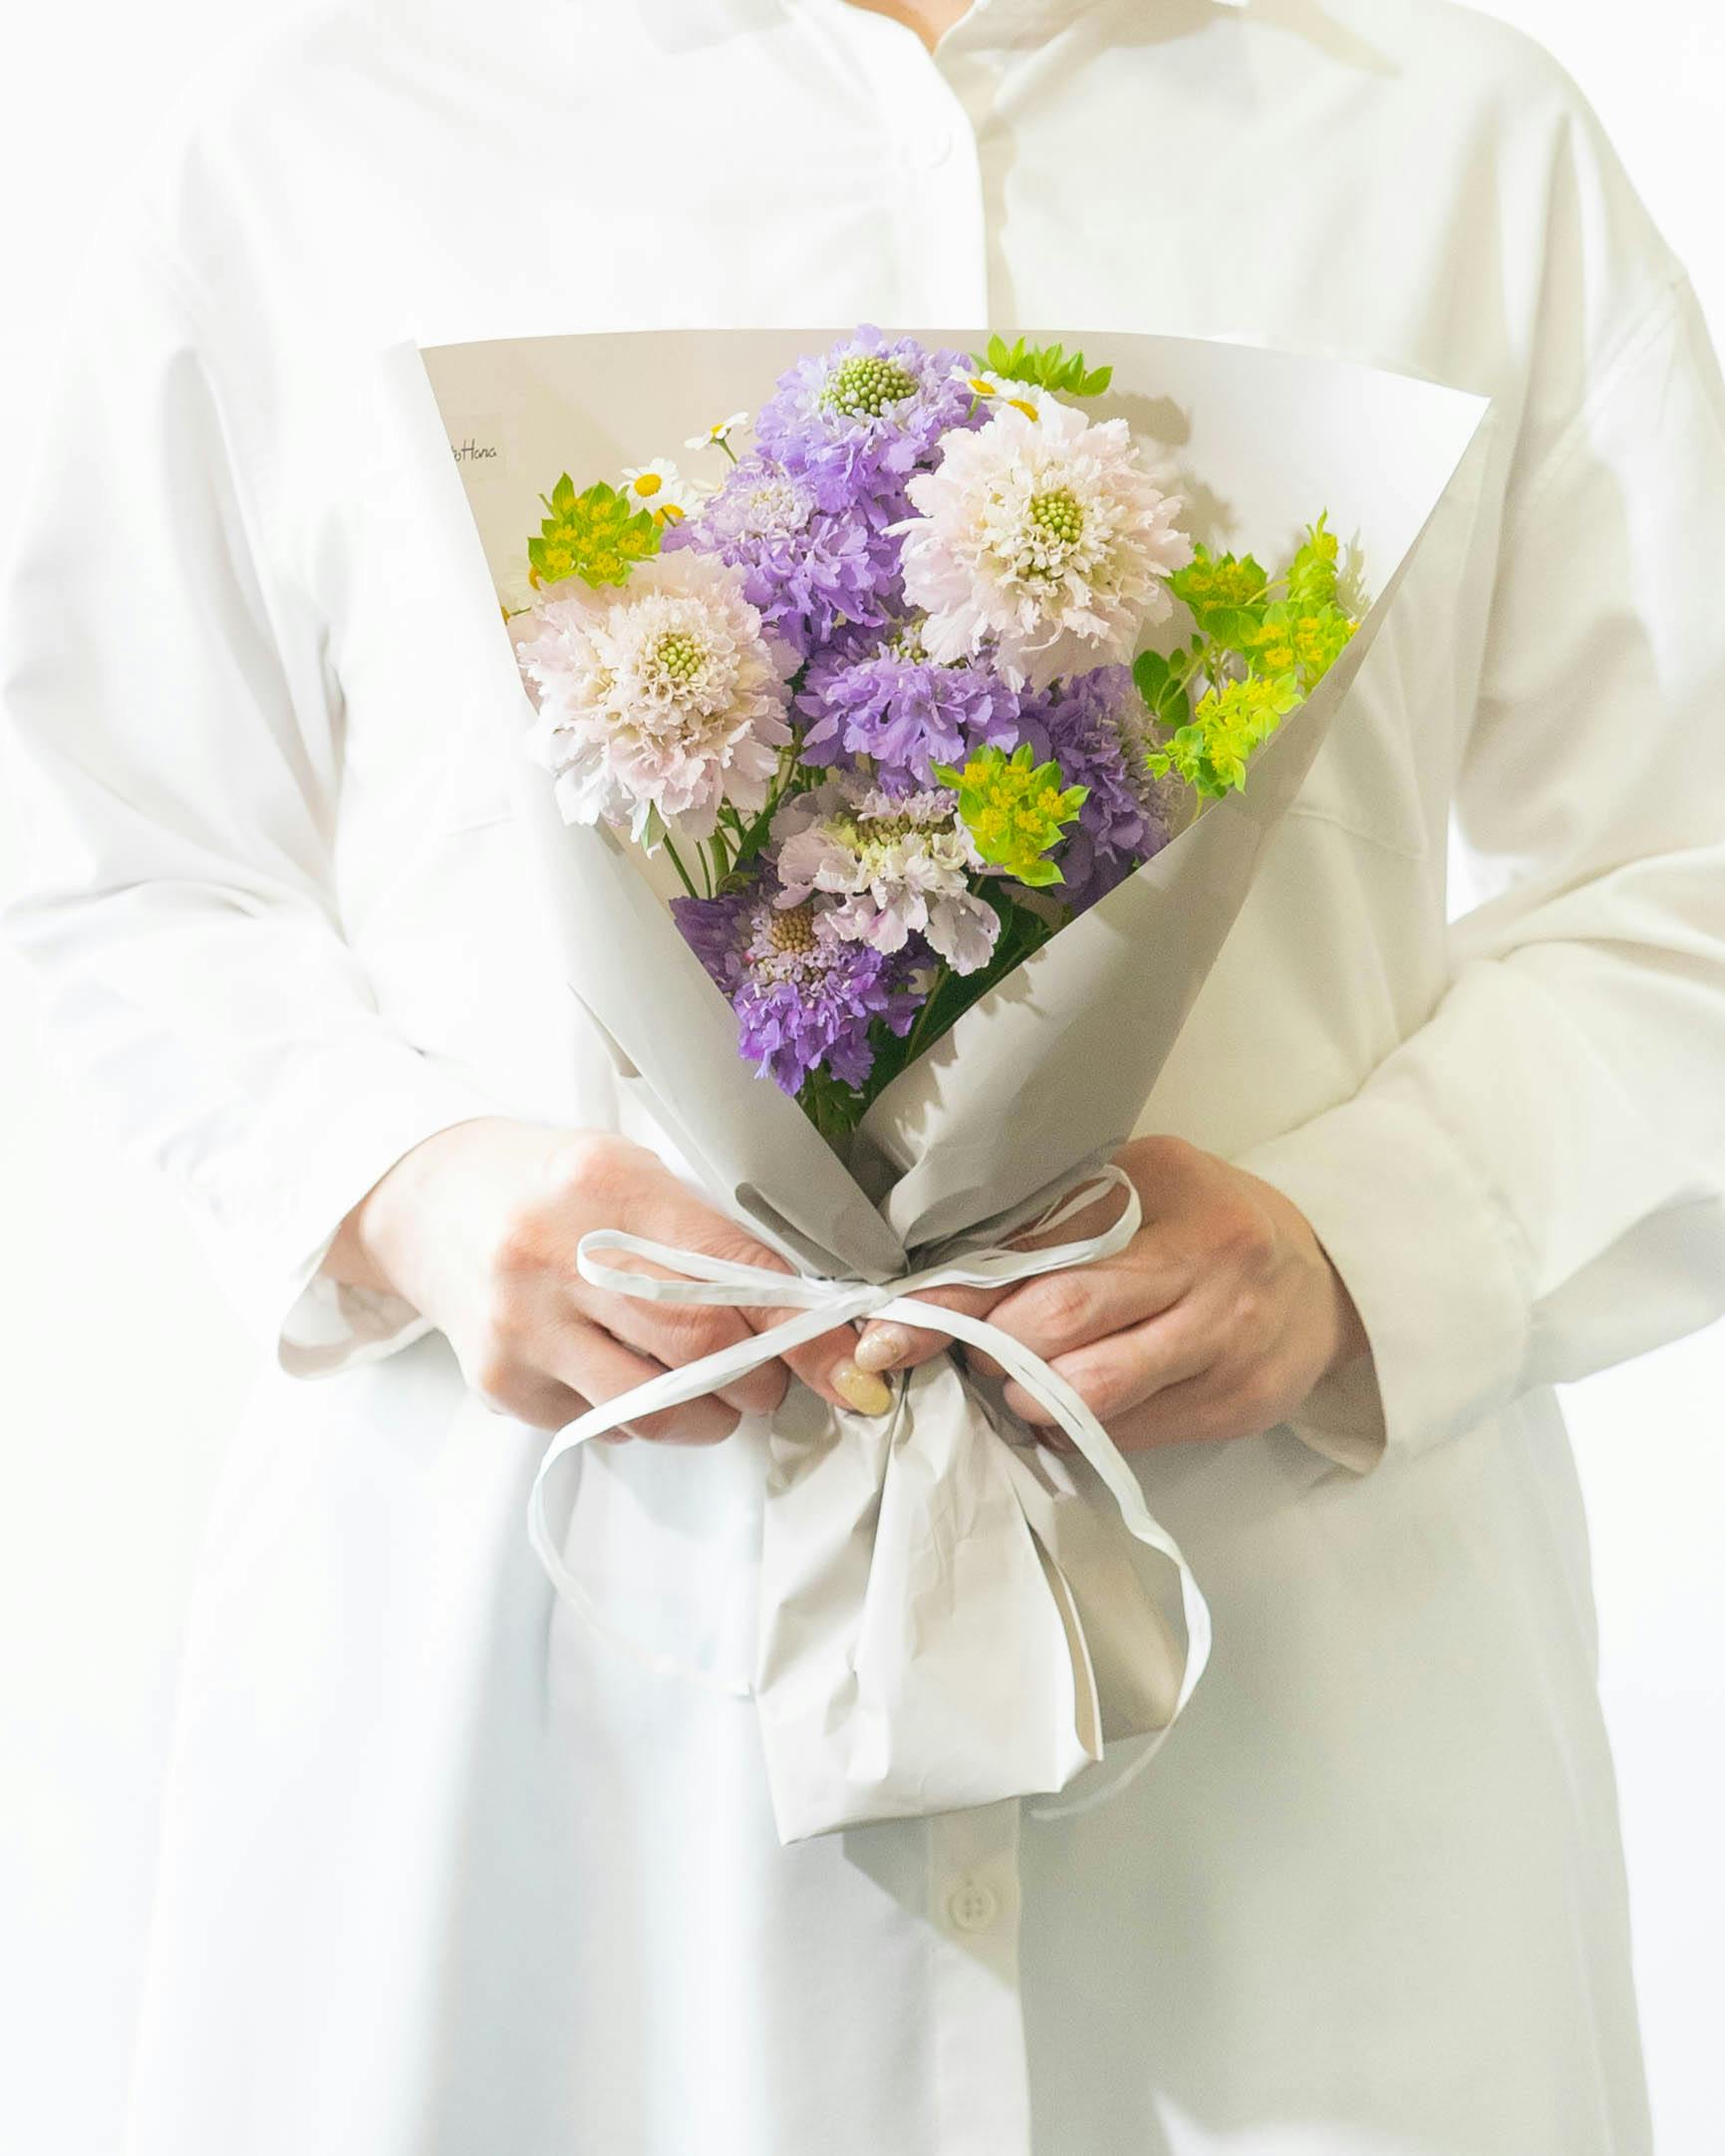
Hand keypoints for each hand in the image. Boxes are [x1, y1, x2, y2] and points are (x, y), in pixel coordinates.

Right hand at [322, 1118, 883, 1440]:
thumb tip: (809, 1321)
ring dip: (707, 1414)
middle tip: (765, 1377)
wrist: (430, 1199)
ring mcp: (522, 1324)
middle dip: (757, 1378)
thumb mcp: (635, 1180)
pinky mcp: (500, 1381)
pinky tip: (620, 1373)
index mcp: (607, 1185)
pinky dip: (637, 1418)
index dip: (800, 1329)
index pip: (732, 1270)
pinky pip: (604, 1427)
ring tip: (705, 1386)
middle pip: (698, 1347)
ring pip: (654, 1408)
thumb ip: (711, 1243)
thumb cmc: (557, 1188)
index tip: (844, 1366)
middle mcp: (555, 1253)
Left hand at [853, 1134, 1368, 1452]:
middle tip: (962, 1357)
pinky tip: (1063, 1410)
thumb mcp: (1141, 1188)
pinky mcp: (1234, 1405)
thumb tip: (945, 1276)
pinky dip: (1076, 1428)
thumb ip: (1058, 1219)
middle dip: (989, 1348)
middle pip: (1059, 1317)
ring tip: (1016, 1385)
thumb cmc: (1202, 1225)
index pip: (1037, 1243)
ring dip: (1029, 1397)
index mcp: (1162, 1190)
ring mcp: (1224, 1340)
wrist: (1321, 1284)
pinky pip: (1128, 1432)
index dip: (956, 1293)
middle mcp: (1202, 1262)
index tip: (890, 1330)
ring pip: (1093, 1389)